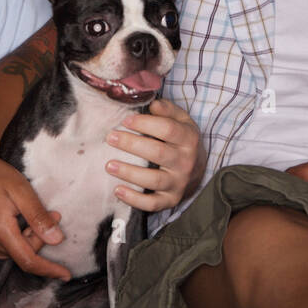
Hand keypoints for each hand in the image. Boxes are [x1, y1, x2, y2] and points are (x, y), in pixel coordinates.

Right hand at [0, 138, 71, 280]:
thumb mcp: (20, 189)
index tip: (66, 275)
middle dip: (37, 239)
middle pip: (20, 254)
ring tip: (23, 215)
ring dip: (21, 240)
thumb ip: (38, 216)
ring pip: (8, 253)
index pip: (28, 260)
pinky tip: (6, 221)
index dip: (48, 269)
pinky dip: (6, 241)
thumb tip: (57, 240)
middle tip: (51, 215)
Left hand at [105, 98, 206, 212]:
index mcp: (188, 139)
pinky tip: (117, 190)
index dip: (145, 123)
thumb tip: (152, 104)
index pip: (167, 129)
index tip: (126, 120)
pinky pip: (152, 203)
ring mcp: (178, 183)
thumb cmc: (182, 140)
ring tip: (109, 165)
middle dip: (131, 144)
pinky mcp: (171, 200)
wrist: (198, 169)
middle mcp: (186, 162)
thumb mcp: (181, 121)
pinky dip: (134, 199)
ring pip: (154, 180)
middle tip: (110, 137)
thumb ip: (167, 109)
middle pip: (158, 153)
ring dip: (129, 173)